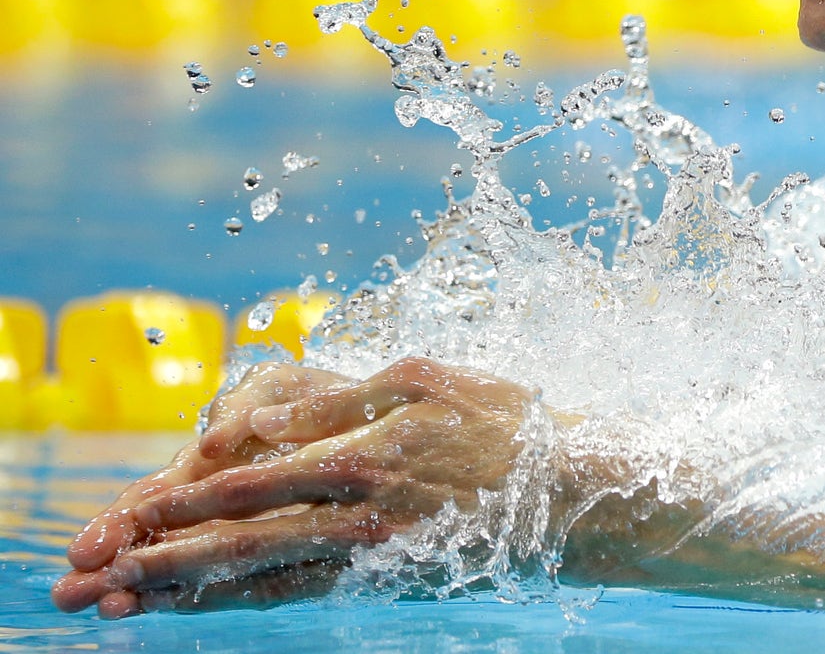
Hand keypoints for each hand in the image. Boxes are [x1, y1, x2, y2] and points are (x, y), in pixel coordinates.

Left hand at [52, 357, 538, 616]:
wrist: (572, 494)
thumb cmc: (503, 424)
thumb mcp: (427, 382)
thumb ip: (338, 402)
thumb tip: (257, 426)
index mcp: (363, 454)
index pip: (250, 481)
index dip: (181, 500)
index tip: (126, 512)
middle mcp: (356, 511)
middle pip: (237, 538)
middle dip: (157, 557)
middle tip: (90, 576)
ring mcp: (368, 550)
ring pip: (257, 573)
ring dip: (182, 588)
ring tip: (121, 602)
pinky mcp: (381, 576)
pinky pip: (297, 591)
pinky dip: (238, 598)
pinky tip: (199, 604)